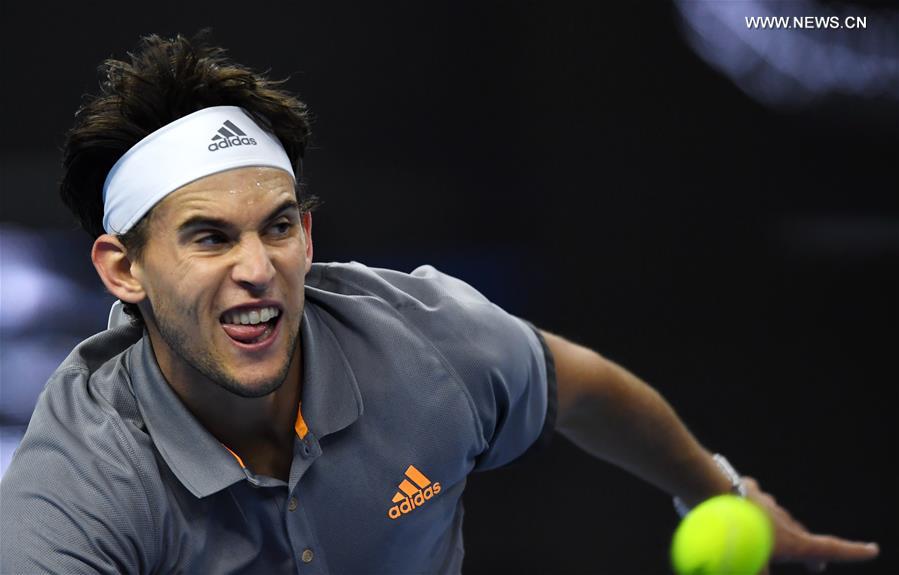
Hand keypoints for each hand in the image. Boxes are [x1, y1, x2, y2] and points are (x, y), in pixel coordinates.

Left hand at [742, 477, 879, 573]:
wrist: (712, 490)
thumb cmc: (733, 533)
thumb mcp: (751, 565)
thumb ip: (759, 573)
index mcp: (791, 541)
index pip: (829, 548)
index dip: (852, 552)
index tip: (871, 549)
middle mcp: (782, 520)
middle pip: (802, 538)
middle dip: (811, 552)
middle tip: (816, 566)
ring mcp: (765, 503)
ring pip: (778, 519)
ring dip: (781, 531)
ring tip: (776, 541)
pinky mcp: (746, 491)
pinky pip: (756, 502)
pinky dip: (756, 511)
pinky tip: (745, 513)